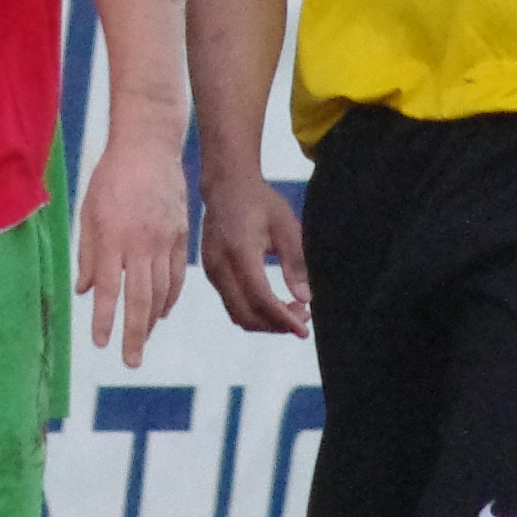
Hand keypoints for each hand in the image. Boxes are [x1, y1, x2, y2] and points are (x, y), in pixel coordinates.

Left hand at [76, 135, 188, 368]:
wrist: (149, 145)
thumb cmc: (111, 177)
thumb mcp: (88, 212)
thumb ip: (86, 254)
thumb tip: (82, 292)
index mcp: (113, 236)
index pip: (107, 288)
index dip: (103, 319)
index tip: (99, 343)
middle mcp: (141, 242)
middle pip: (140, 298)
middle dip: (134, 334)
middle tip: (130, 362)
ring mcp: (166, 240)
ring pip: (162, 291)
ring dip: (151, 320)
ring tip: (141, 340)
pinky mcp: (182, 235)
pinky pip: (178, 275)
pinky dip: (170, 298)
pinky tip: (161, 312)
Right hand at [200, 165, 309, 337]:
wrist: (226, 186)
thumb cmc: (260, 201)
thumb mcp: (286, 226)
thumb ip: (295, 262)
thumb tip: (305, 298)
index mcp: (239, 250)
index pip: (260, 296)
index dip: (282, 318)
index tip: (304, 330)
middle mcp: (220, 265)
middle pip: (246, 314)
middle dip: (276, 325)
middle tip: (304, 319)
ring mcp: (211, 271)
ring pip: (237, 314)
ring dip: (266, 322)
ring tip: (293, 312)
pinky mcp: (211, 274)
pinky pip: (231, 304)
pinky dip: (254, 312)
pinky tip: (274, 304)